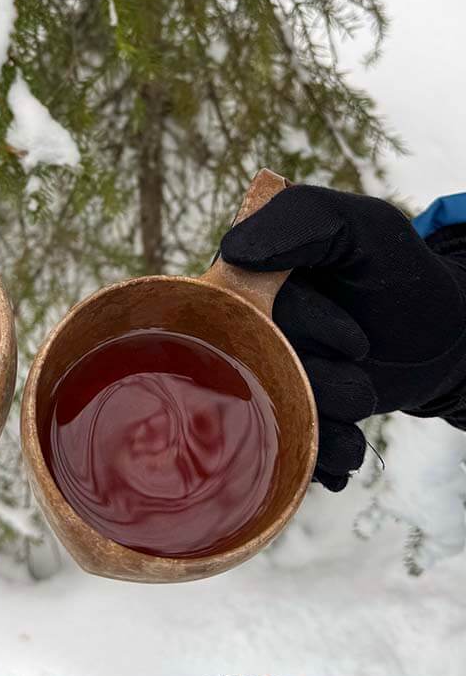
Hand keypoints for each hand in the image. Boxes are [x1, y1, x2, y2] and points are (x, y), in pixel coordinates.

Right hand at [220, 186, 465, 490]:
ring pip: (269, 413)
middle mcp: (245, 328)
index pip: (243, 310)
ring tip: (365, 405)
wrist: (444, 337)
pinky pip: (281, 449)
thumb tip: (232, 253)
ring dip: (325, 424)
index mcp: (248, 278)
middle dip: (320, 385)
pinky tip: (347, 450)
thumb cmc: (400, 273)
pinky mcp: (281, 416)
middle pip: (254, 369)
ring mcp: (263, 376)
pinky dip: (319, 457)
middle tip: (364, 379)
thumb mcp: (364, 228)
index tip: (357, 340)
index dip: (306, 330)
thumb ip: (302, 218)